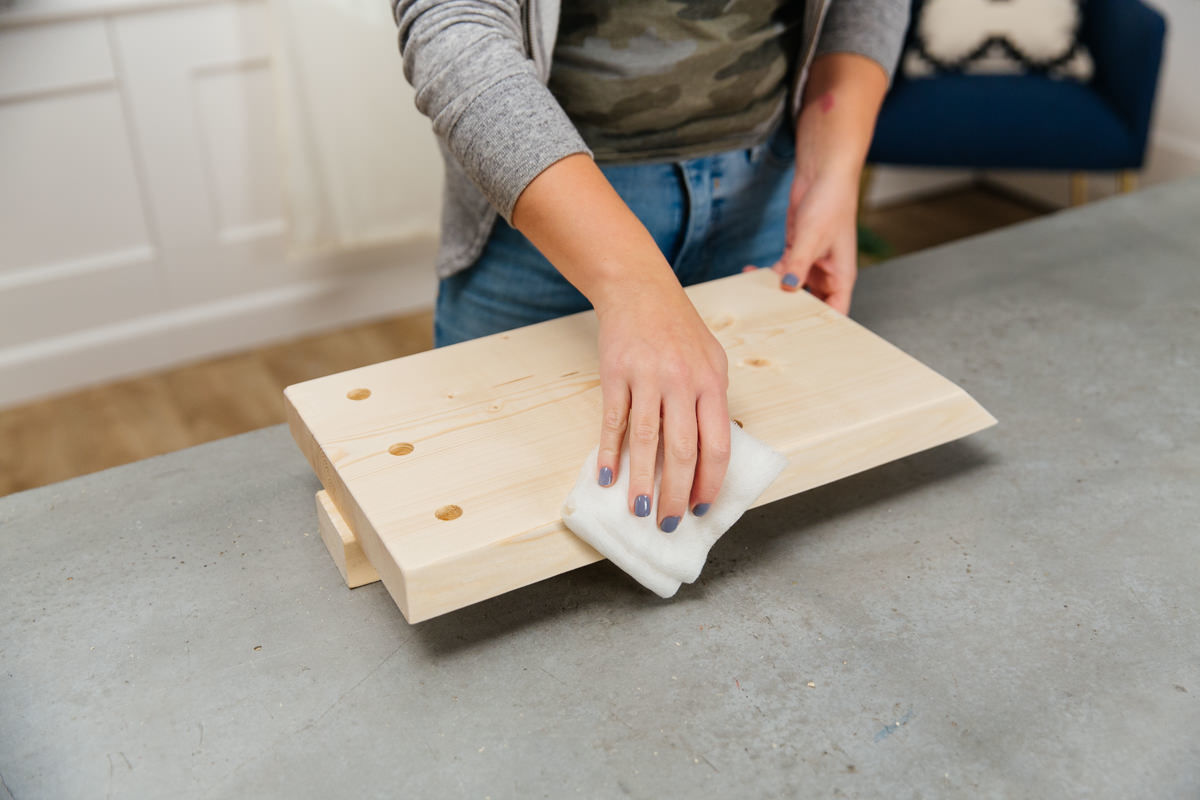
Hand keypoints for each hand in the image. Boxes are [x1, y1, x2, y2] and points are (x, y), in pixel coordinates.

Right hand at [511, 153, 732, 529]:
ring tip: (640, 511)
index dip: (709, 481)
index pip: (717, 444)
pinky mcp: (616, 374)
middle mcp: (682, 382)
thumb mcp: (711, 360)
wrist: (639, 290)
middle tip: (669, 523)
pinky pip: (613, 421)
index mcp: (711, 383)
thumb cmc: (678, 330)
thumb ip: (713, 402)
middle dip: (676, 493)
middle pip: (682, 450)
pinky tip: (607, 477)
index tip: (700, 507)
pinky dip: (609, 452)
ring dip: (643, 482)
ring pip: (647, 441)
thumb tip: (710, 455)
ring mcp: (647, 378)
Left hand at [771, 52, 889, 314]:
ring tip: (753, 303)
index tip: (803, 343)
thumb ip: (798, 263)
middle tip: (769, 329)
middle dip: (791, 315)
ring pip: (791, 290)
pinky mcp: (795, 252)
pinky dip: (765, 275)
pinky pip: (780, 272)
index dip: (822, 330)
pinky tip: (748, 273)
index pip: (835, 313)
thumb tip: (788, 288)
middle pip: (810, 306)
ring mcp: (810, 264)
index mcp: (841, 276)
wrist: (822, 173)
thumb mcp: (812, 236)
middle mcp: (827, 274)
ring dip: (773, 294)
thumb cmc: (831, 202)